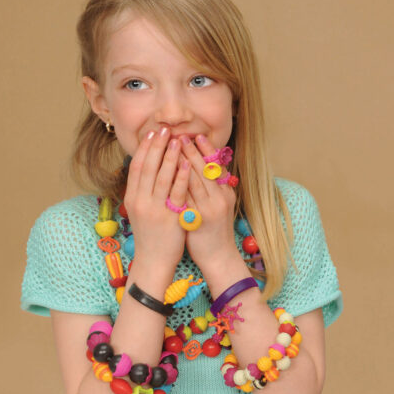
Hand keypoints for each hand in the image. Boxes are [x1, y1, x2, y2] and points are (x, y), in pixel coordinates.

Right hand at [124, 127, 190, 272]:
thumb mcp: (139, 212)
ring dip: (170, 157)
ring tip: (177, 140)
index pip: (136, 167)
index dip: (144, 149)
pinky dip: (181, 177)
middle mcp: (140, 202)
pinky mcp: (170, 218)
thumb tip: (147, 169)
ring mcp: (155, 210)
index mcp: (132, 198)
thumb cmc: (149, 236)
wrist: (153, 261)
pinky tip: (186, 164)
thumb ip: (142, 191)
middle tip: (164, 129)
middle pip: (148, 168)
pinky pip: (176, 193)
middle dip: (157, 146)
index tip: (151, 134)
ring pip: (162, 177)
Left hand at [179, 134, 241, 274]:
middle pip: (206, 170)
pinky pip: (186, 199)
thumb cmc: (213, 230)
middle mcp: (221, 198)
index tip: (196, 136)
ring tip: (173, 150)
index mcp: (225, 192)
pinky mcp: (200, 219)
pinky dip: (178, 185)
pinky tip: (168, 175)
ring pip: (196, 181)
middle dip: (193, 152)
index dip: (207, 150)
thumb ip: (210, 188)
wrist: (218, 257)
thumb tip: (196, 168)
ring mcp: (211, 209)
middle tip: (181, 136)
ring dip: (184, 164)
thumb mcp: (216, 206)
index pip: (216, 167)